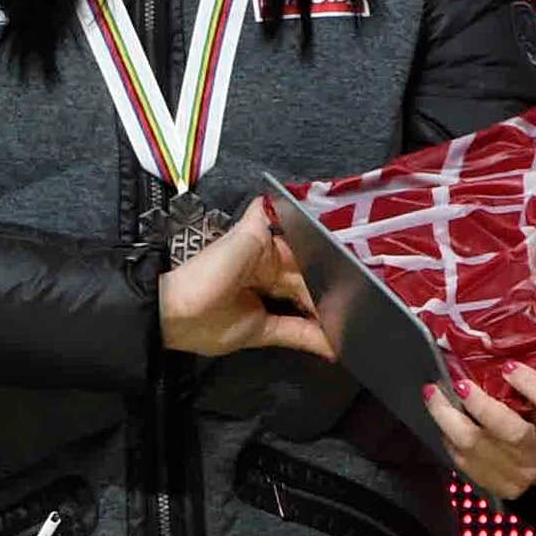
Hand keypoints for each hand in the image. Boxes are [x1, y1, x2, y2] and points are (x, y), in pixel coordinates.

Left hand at [158, 195, 338, 363]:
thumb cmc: (209, 271)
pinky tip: (335, 344)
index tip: (356, 268)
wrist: (175, 312)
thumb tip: (275, 191)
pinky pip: (295, 332)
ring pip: (306, 307)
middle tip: (360, 301)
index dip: (328, 260)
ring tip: (353, 321)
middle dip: (331, 291)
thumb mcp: (241, 239)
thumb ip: (262, 217)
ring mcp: (267, 302)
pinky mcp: (262, 328)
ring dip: (326, 316)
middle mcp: (270, 273)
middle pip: (310, 282)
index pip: (306, 253)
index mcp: (266, 249)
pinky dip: (315, 339)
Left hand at [422, 358, 535, 498]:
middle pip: (511, 431)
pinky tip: (438, 411)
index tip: (511, 366)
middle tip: (462, 381)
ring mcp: (512, 467)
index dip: (534, 390)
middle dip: (485, 407)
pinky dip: (446, 436)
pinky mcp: (490, 480)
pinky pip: (462, 461)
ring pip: (477, 446)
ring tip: (435, 392)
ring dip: (451, 418)